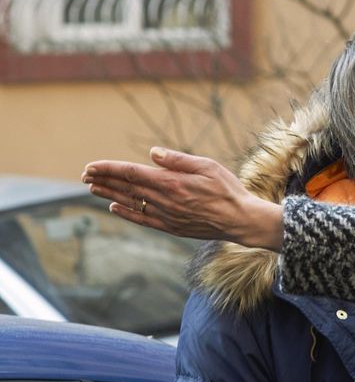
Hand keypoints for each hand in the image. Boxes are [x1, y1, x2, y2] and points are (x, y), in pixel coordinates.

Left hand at [81, 147, 282, 249]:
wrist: (241, 220)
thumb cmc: (228, 190)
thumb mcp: (208, 166)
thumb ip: (178, 160)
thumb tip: (152, 153)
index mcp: (172, 182)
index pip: (132, 173)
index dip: (109, 169)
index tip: (91, 166)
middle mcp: (165, 200)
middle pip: (127, 188)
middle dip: (104, 180)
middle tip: (85, 176)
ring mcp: (167, 216)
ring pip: (131, 203)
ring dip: (109, 195)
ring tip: (93, 188)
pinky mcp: (172, 227)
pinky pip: (143, 220)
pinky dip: (127, 213)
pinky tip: (115, 208)